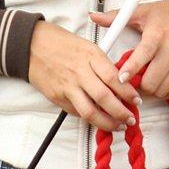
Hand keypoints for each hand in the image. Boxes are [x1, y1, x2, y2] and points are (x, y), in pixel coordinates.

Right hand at [27, 21, 141, 131]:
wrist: (32, 45)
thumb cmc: (61, 42)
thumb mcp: (87, 45)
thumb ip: (102, 63)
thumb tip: (119, 81)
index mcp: (91, 55)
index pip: (114, 78)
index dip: (127, 92)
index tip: (136, 100)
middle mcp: (80, 72)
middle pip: (104, 98)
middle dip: (121, 112)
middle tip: (130, 119)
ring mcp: (68, 86)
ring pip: (90, 112)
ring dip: (107, 122)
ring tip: (118, 126)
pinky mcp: (57, 97)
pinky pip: (76, 112)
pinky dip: (89, 118)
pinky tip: (98, 120)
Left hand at [89, 0, 168, 99]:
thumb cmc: (167, 14)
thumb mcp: (142, 12)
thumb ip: (117, 17)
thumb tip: (94, 17)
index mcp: (157, 32)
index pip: (142, 55)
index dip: (130, 70)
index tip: (120, 78)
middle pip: (151, 80)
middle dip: (139, 85)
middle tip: (134, 82)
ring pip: (163, 89)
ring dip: (152, 90)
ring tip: (147, 81)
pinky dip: (167, 91)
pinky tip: (162, 82)